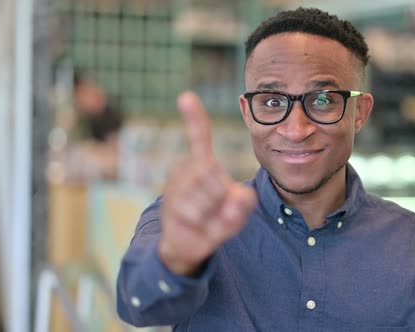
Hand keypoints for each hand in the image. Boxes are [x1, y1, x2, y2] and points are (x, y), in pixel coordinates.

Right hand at [158, 92, 256, 275]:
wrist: (188, 243)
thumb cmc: (216, 218)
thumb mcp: (238, 209)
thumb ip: (244, 203)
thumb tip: (236, 199)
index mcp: (200, 163)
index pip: (198, 137)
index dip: (194, 118)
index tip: (186, 96)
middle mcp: (183, 170)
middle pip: (213, 173)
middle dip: (223, 195)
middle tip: (219, 209)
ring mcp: (174, 189)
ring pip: (207, 195)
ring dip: (215, 212)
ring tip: (208, 219)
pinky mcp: (170, 208)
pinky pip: (197, 214)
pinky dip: (206, 224)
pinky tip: (197, 226)